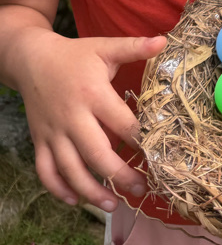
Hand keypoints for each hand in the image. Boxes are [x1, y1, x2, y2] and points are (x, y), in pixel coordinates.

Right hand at [18, 32, 166, 211]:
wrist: (32, 60)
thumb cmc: (75, 56)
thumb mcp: (104, 47)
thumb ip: (134, 47)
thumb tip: (165, 40)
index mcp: (92, 94)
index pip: (121, 123)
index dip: (140, 141)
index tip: (157, 155)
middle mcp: (72, 117)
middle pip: (96, 153)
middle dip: (119, 175)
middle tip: (140, 189)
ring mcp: (53, 132)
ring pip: (70, 169)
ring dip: (91, 190)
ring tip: (112, 204)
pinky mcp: (40, 141)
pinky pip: (45, 171)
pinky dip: (58, 189)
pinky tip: (75, 200)